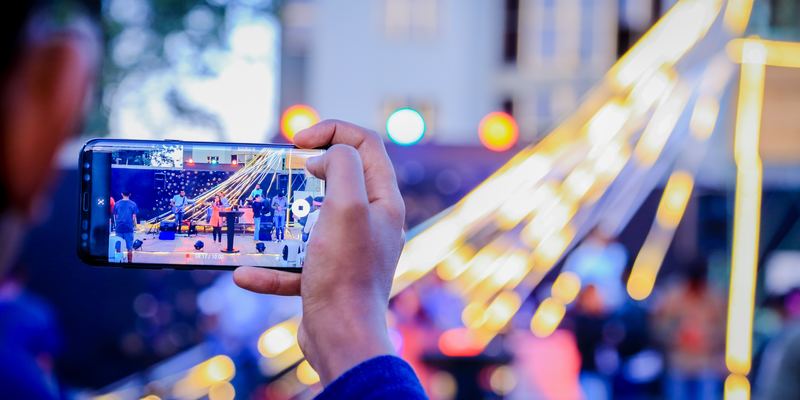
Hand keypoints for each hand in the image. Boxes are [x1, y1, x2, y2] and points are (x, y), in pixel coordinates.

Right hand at [234, 120, 404, 383]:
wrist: (342, 338)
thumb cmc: (345, 271)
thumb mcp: (346, 206)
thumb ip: (341, 166)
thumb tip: (324, 158)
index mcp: (383, 201)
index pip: (365, 144)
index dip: (331, 131)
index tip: (296, 142)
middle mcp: (372, 222)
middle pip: (341, 177)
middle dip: (307, 170)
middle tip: (280, 172)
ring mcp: (350, 250)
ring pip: (314, 219)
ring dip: (284, 219)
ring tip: (261, 218)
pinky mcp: (329, 277)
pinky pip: (297, 263)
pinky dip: (272, 267)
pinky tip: (247, 274)